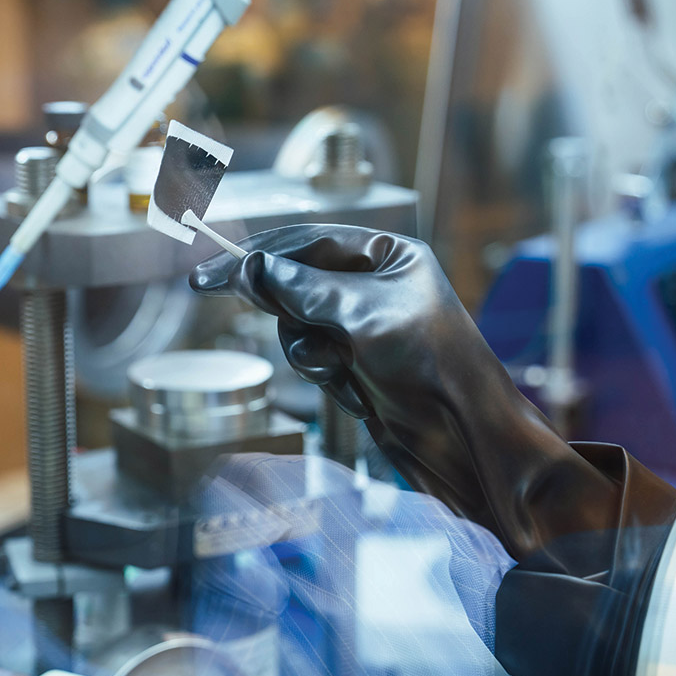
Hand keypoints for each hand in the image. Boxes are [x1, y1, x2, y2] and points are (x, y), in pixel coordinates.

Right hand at [191, 224, 626, 561]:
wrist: (463, 434)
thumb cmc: (430, 361)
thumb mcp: (361, 314)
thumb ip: (300, 287)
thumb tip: (250, 266)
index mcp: (387, 255)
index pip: (308, 241)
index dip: (260, 256)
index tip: (212, 275)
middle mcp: (374, 285)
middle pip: (296, 284)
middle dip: (292, 311)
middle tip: (280, 324)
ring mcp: (364, 327)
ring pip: (299, 327)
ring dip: (312, 352)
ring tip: (343, 368)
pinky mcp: (357, 364)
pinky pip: (314, 359)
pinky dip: (326, 376)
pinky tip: (356, 390)